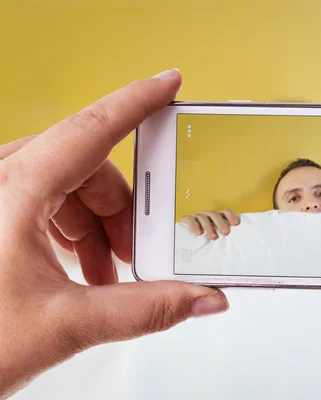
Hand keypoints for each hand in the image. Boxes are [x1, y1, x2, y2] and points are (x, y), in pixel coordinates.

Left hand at [0, 69, 228, 397]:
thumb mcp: (64, 323)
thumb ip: (145, 310)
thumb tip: (203, 299)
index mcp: (15, 189)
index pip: (93, 129)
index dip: (139, 101)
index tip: (170, 83)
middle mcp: (2, 182)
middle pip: (89, 167)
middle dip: (123, 209)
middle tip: (140, 247)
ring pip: (70, 188)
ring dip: (100, 227)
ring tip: (109, 272)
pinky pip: (49, 204)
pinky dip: (77, 233)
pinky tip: (84, 270)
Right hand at [180, 210, 239, 239]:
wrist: (188, 238)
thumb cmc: (206, 237)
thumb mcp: (217, 235)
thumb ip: (224, 235)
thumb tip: (238, 244)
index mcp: (216, 217)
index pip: (225, 212)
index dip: (231, 216)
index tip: (236, 224)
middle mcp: (207, 215)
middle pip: (215, 215)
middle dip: (221, 223)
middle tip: (225, 232)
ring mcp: (197, 216)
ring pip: (204, 218)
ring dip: (209, 227)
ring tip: (213, 237)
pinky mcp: (187, 219)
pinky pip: (190, 219)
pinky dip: (194, 225)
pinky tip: (198, 232)